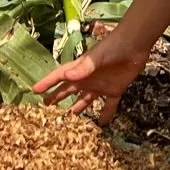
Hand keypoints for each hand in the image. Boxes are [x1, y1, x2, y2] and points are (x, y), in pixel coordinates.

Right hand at [31, 28, 150, 121]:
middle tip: (45, 107)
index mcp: (80, 69)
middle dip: (57, 97)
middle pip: (69, 90)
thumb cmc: (113, 46)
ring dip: (78, 108)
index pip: (60, 76)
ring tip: (69, 119)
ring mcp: (101, 85)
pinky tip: (102, 124)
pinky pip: (109, 105)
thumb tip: (66, 77)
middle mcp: (88, 78)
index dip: (48, 82)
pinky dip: (106, 115)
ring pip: (86, 100)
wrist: (135, 45)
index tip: (34, 90)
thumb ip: (83, 68)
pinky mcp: (115, 90)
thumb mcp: (96, 57)